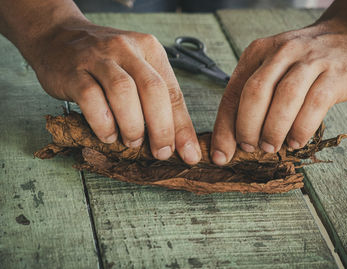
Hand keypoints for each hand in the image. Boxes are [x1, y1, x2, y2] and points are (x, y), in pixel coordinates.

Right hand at [27, 21, 200, 163]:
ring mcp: (99, 58)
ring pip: (123, 91)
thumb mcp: (137, 72)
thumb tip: (182, 144)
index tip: (189, 154)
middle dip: (161, 127)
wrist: (58, 37)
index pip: (172, 91)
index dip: (182, 126)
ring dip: (132, 124)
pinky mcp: (73, 71)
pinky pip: (91, 97)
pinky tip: (107, 135)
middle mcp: (127, 49)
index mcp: (150, 49)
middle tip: (161, 152)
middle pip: (152, 89)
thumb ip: (159, 102)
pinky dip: (103, 122)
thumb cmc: (106, 63)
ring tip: (132, 142)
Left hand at [211, 21, 346, 164]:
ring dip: (274, 130)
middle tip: (250, 147)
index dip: (224, 127)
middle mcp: (281, 52)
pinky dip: (302, 128)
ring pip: (285, 98)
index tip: (221, 154)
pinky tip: (296, 141)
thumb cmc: (301, 63)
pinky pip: (315, 104)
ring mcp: (310, 60)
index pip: (233, 92)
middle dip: (247, 127)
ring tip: (271, 147)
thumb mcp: (271, 68)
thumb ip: (252, 97)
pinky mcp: (334, 74)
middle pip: (255, 92)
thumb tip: (233, 140)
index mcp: (257, 52)